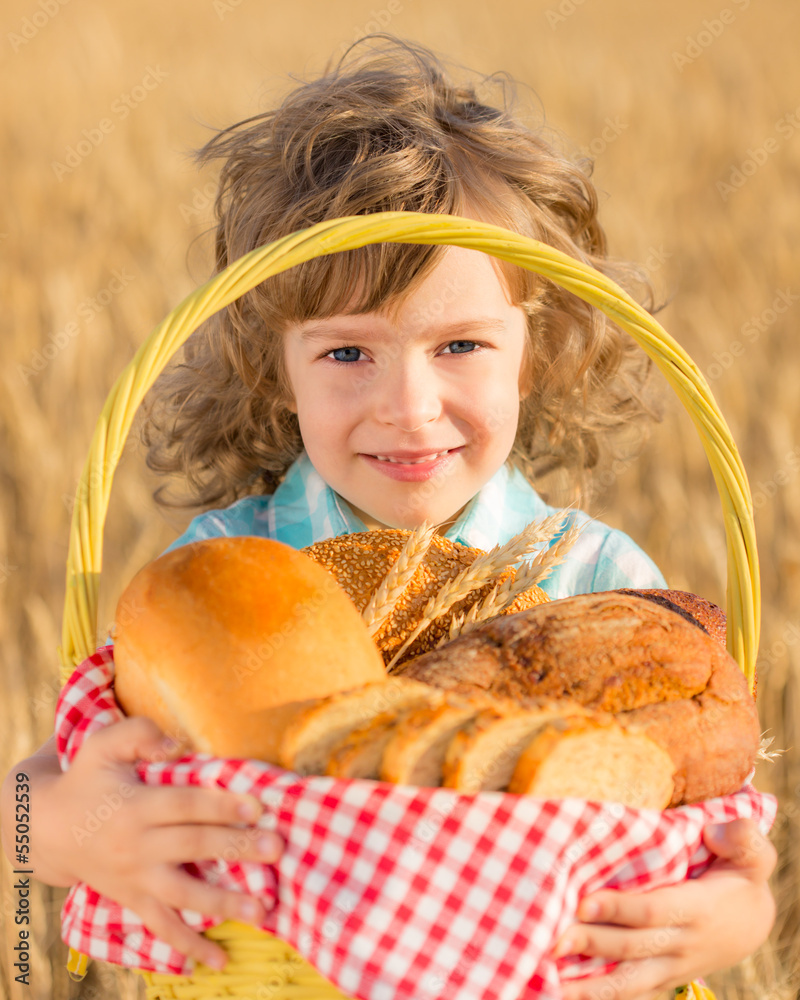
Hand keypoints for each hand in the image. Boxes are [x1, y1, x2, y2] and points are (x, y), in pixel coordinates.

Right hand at [37, 717, 283, 970]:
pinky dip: (189, 947)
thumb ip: (139, 734)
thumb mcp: (103, 744)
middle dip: (236, 848)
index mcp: (136, 805)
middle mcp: (138, 846)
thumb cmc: (88, 778)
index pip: (185, 805)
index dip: (221, 805)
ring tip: (261, 912)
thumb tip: (178, 745)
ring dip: (223, 905)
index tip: (257, 807)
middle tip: (276, 849)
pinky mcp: (135, 900)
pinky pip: (162, 928)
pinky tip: (218, 961)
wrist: (49, 829)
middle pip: (193, 847)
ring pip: (182, 896)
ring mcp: (136, 878)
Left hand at [554, 818, 776, 999]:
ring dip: (589, 985)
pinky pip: (631, 992)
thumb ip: (742, 838)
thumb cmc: (740, 878)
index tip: (584, 902)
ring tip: (552, 981)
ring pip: (628, 981)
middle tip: (554, 939)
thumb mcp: (752, 854)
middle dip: (592, 943)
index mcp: (697, 909)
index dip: (619, 908)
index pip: (653, 911)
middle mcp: (682, 944)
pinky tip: (565, 993)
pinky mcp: (662, 979)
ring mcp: (672, 967)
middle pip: (632, 947)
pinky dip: (600, 996)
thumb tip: (714, 832)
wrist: (752, 924)